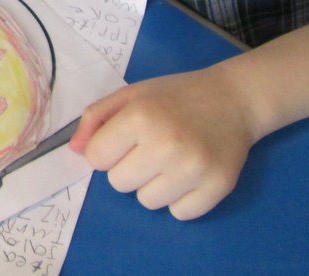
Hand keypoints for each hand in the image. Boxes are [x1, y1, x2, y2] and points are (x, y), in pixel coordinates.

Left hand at [69, 66, 256, 219]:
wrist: (233, 99)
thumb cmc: (175, 96)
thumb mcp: (131, 95)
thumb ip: (96, 118)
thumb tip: (74, 151)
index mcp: (141, 116)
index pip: (97, 158)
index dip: (107, 149)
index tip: (125, 139)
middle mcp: (167, 144)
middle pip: (118, 183)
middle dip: (128, 167)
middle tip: (150, 148)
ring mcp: (194, 169)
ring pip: (147, 202)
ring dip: (153, 185)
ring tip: (171, 160)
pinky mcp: (218, 187)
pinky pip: (179, 213)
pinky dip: (180, 199)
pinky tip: (190, 174)